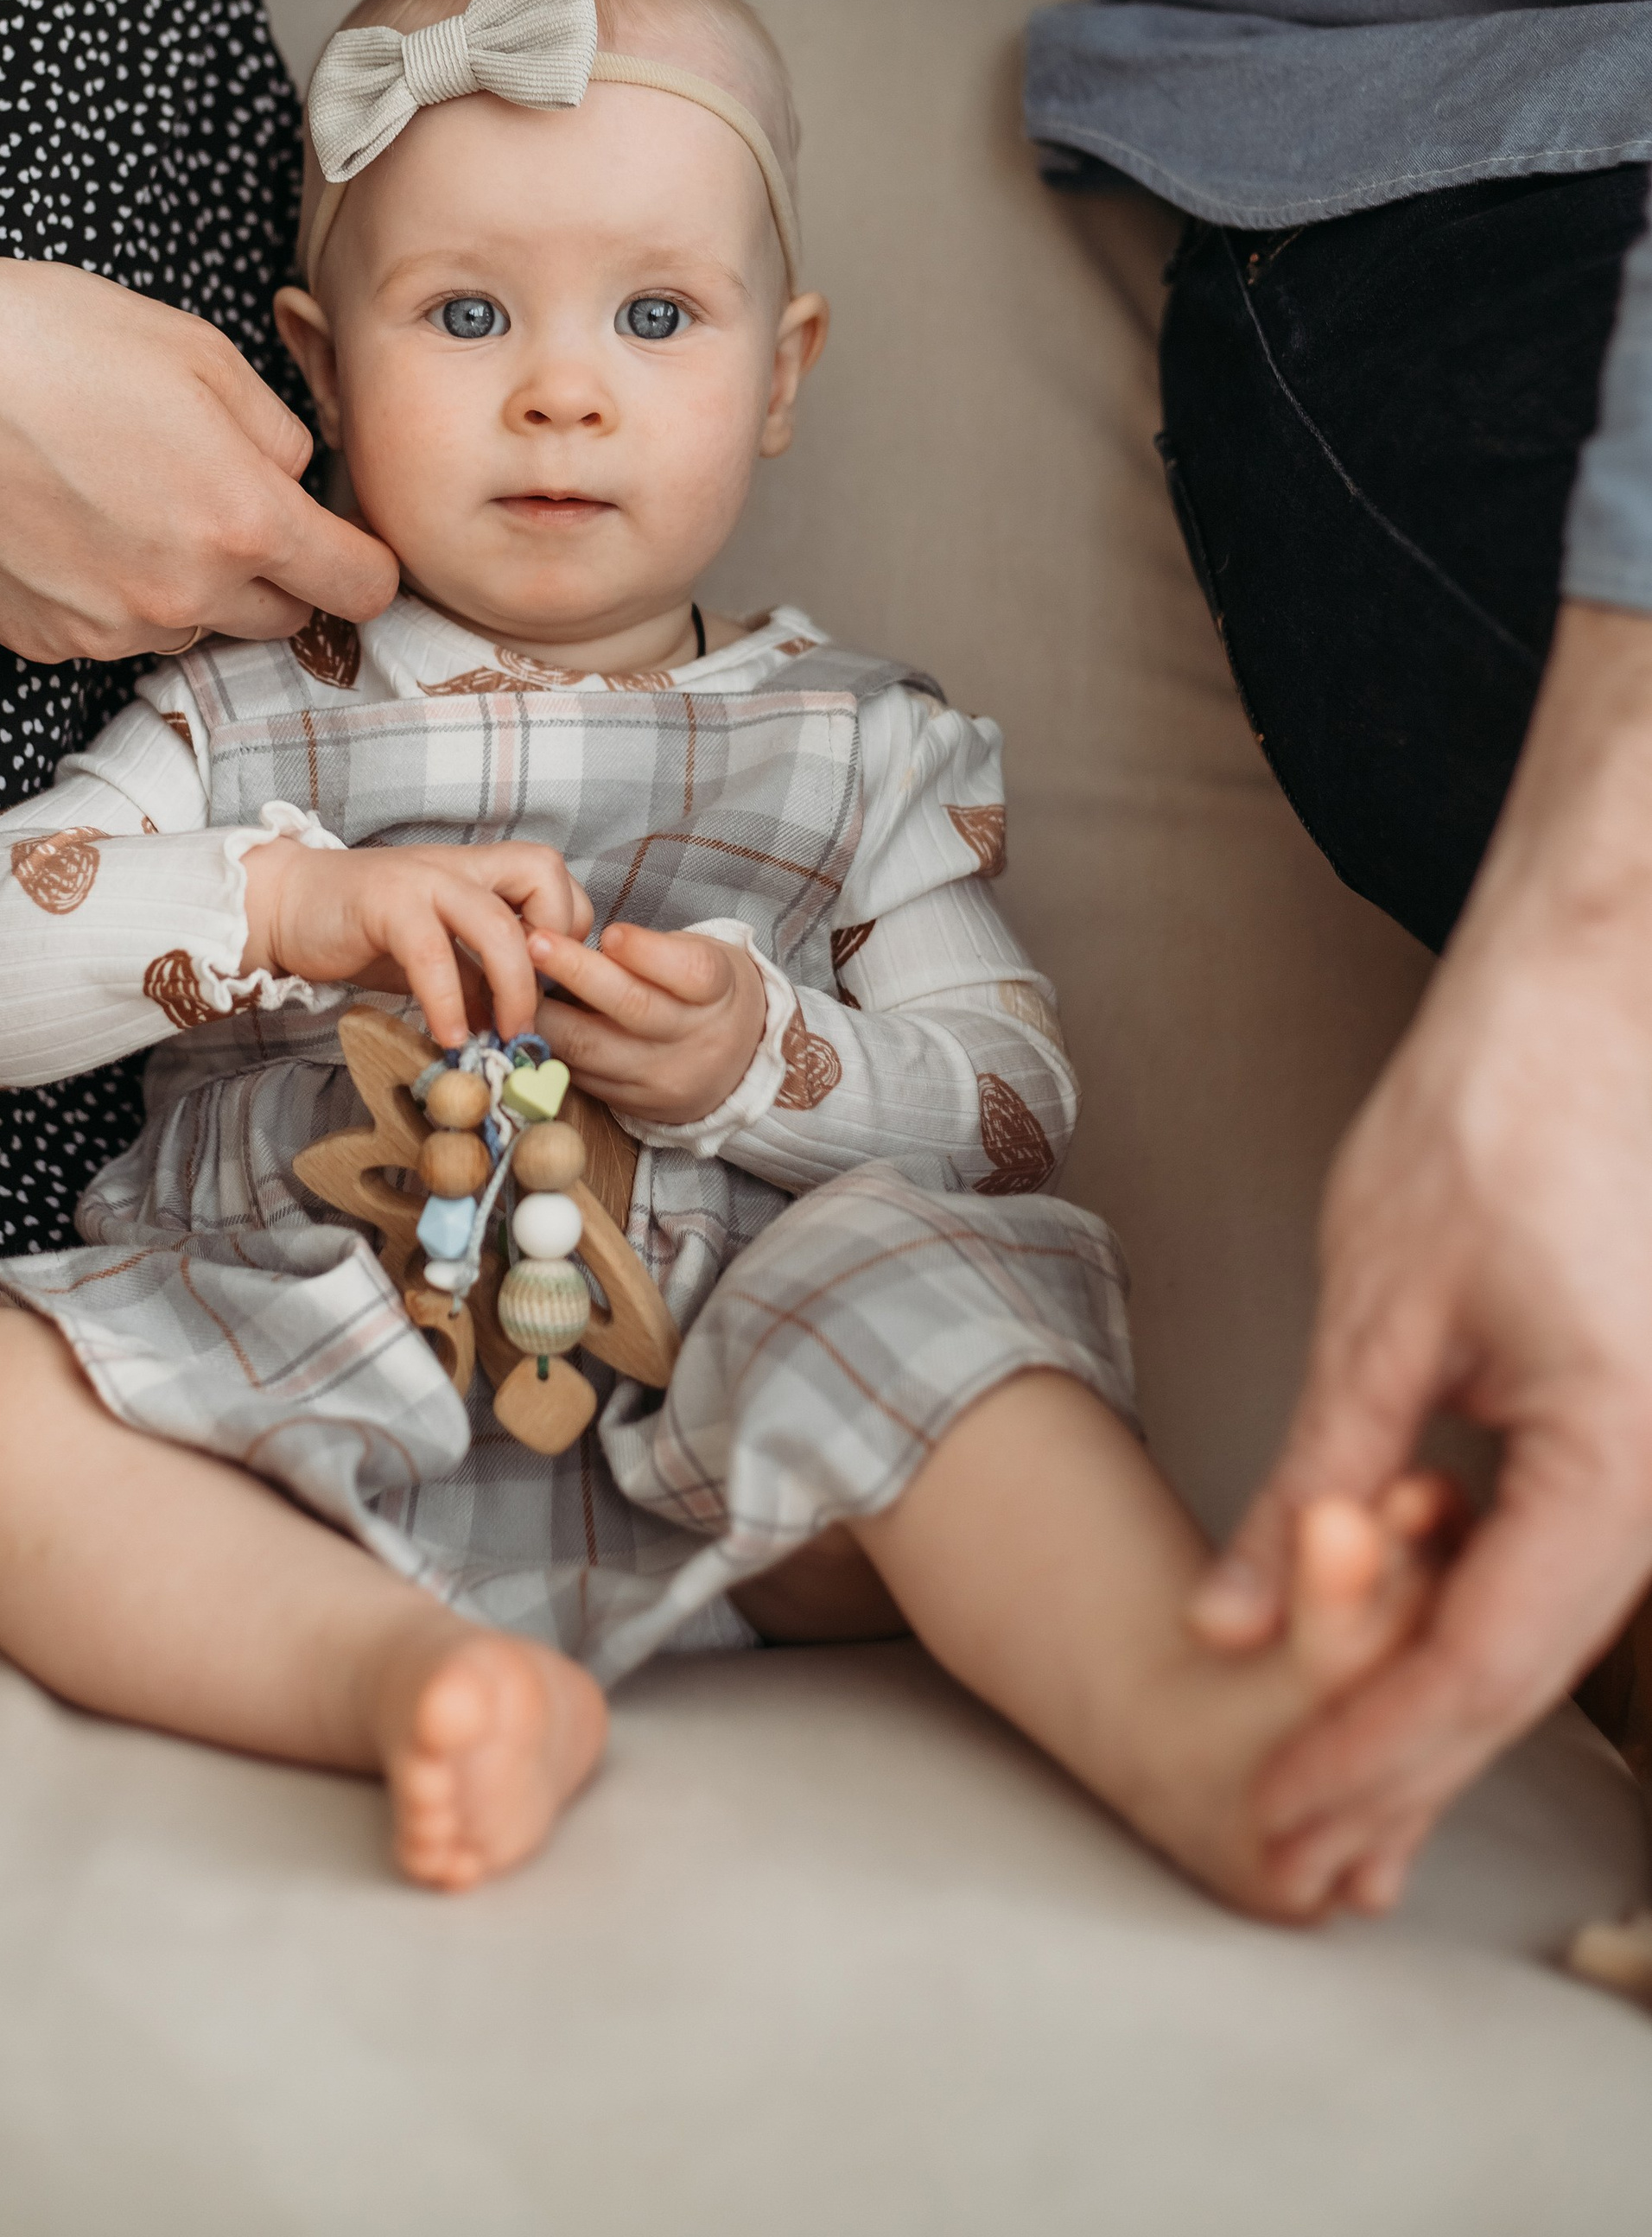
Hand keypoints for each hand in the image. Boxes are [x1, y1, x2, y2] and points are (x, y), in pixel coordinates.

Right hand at [0, 85, 395, 658]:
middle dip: (275, 570)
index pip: (359, 589)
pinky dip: (115, 593)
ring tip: (132, 499)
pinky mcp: (45, 639)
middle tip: (223, 499)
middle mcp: (184, 597)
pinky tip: (75, 524)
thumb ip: (278, 434)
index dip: (362, 561)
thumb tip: (299, 481)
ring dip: (193, 585)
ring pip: (196, 628)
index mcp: (243, 521)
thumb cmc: (58, 341)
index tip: (344, 540)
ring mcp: (109, 628)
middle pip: (281, 619)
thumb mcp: (204, 356)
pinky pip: (117, 633)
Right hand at [242, 838, 593, 1049]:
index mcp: (479, 870)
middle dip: (557, 945)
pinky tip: (449, 1035)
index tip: (551, 979)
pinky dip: (447, 1000)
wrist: (287, 905)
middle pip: (544, 873)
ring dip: (513, 987)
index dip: (568, 925)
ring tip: (505, 1035)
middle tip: (537, 1006)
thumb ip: (477, 977)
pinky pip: (432, 953)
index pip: (555, 875)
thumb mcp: (437, 955)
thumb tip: (515, 1025)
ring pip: (497, 921)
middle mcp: (460, 865)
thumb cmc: (365, 930)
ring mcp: (424, 879)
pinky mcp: (386, 902)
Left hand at [526, 922, 767, 1125]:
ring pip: (593, 1047)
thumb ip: (648, 950)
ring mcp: (663, 1076)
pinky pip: (581, 1075)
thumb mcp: (696, 958)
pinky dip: (550, 1047)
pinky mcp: (633, 1104)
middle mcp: (696, 1039)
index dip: (648, 953)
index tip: (609, 934)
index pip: (690, 971)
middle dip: (576, 973)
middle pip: (633, 1007)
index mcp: (719, 991)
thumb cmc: (700, 993)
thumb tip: (572, 936)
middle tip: (533, 943)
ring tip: (513, 983)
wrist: (734, 1063)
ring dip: (546, 1015)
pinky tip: (528, 1021)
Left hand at [1190, 602, 1651, 1912]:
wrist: (1587, 993)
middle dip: (1395, 1763)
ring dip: (1417, 1682)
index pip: (1485, 1666)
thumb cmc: (1495, 1112)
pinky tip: (1368, 1572)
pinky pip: (1544, 1543)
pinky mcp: (1622, 1418)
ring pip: (1529, 1618)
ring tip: (1306, 1754)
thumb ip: (1312, 1478)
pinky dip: (1450, 1584)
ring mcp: (1647, 1457)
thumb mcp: (1377, 1307)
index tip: (1275, 1819)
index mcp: (1616, 1468)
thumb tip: (1232, 1622)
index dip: (1371, 1755)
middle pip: (1516, 1670)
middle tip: (1287, 1849)